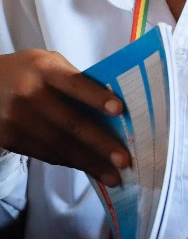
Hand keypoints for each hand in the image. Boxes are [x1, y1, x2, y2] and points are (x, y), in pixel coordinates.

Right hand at [0, 49, 129, 184]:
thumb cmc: (27, 72)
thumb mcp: (48, 63)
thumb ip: (75, 79)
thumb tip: (110, 105)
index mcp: (44, 70)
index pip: (74, 84)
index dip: (96, 97)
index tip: (119, 110)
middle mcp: (28, 95)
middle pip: (70, 123)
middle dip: (100, 144)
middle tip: (124, 160)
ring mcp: (16, 120)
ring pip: (59, 145)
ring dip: (88, 163)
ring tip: (113, 176)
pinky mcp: (9, 139)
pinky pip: (46, 154)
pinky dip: (70, 162)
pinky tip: (89, 168)